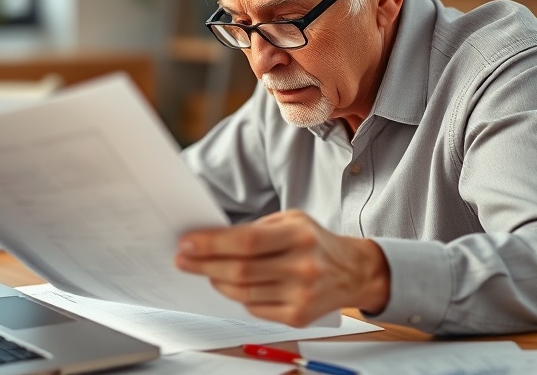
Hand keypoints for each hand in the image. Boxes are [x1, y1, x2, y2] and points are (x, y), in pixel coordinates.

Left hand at [175, 210, 389, 326]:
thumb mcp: (292, 220)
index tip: (187, 243)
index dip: (211, 244)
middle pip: (240, 270)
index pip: (246, 242)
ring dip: (217, 281)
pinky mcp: (299, 316)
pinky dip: (239, 297)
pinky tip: (233, 286)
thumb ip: (256, 229)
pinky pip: (255, 308)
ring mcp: (302, 295)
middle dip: (204, 264)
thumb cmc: (315, 242)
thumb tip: (212, 239)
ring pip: (243, 293)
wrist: (353, 271)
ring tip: (206, 271)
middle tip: (183, 259)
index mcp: (300, 236)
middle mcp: (303, 266)